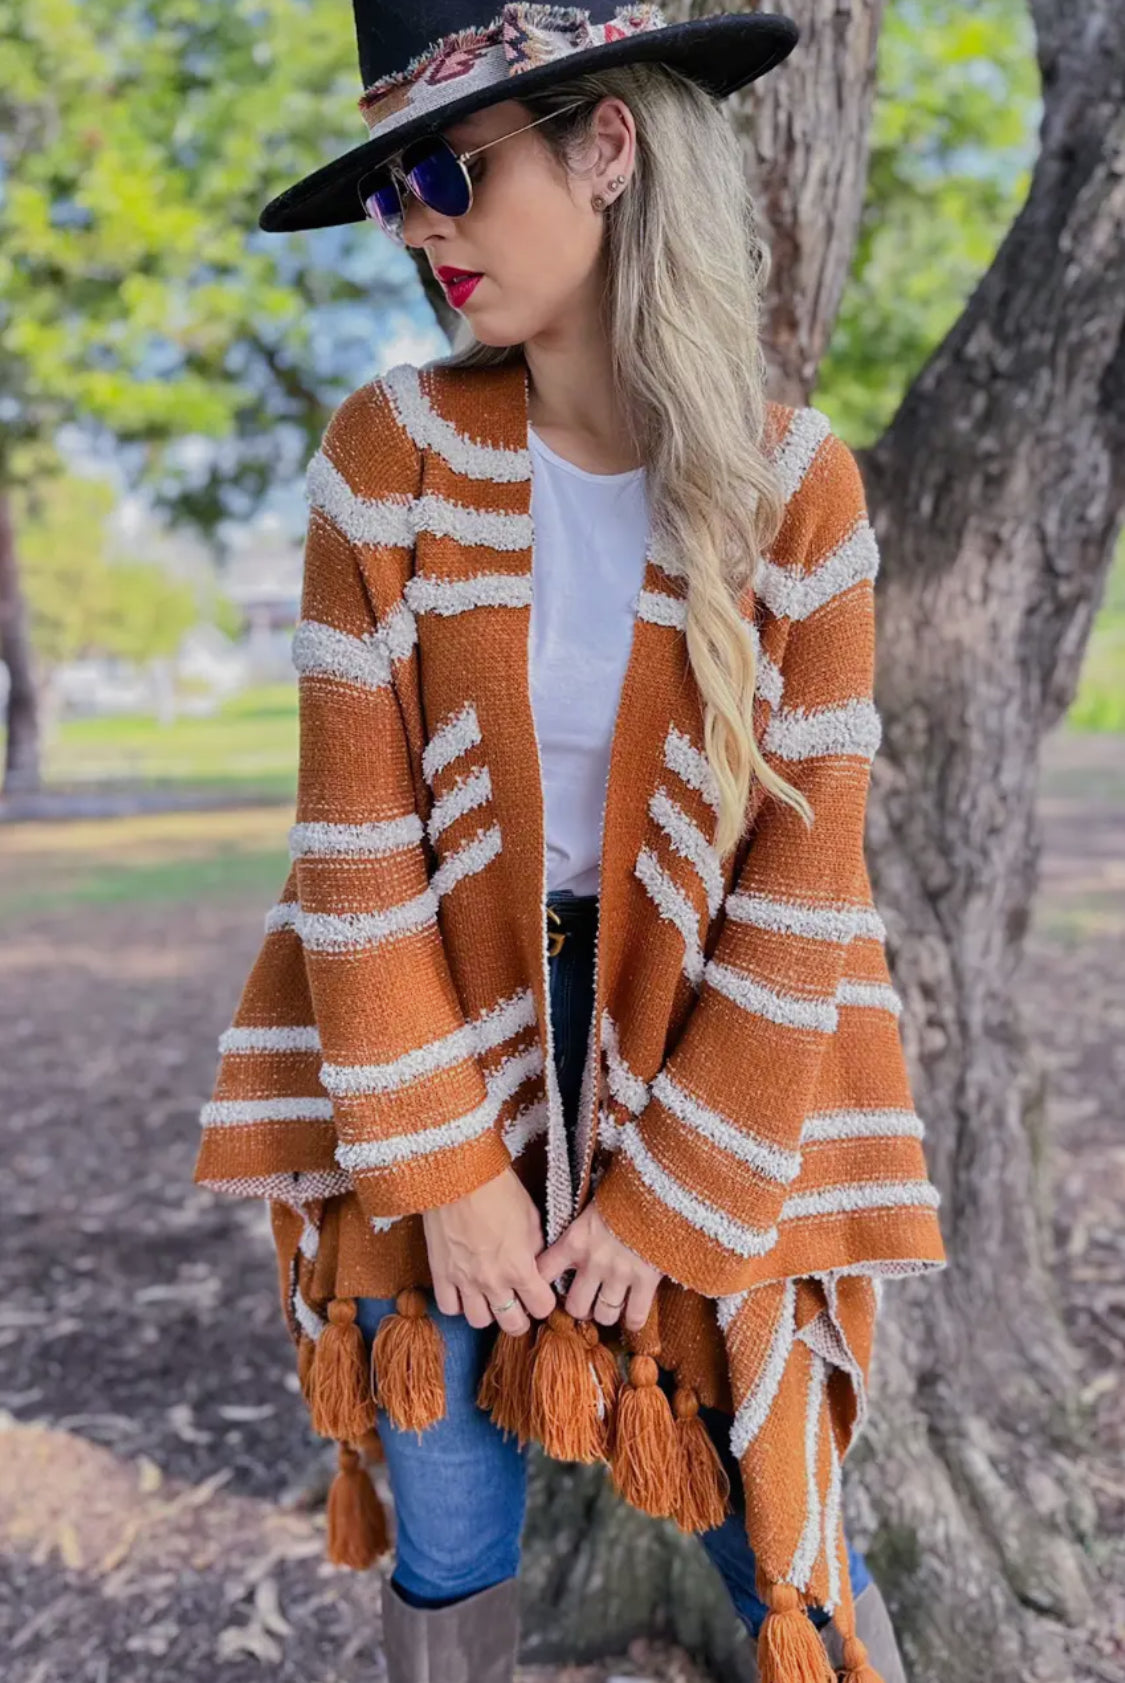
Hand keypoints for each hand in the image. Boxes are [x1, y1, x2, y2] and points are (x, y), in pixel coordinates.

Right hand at [422, 1167, 556, 1336]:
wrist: (458, 1174)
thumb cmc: (498, 1189)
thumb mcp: (531, 1217)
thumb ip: (535, 1248)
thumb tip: (536, 1265)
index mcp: (520, 1267)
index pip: (542, 1307)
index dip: (544, 1301)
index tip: (540, 1293)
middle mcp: (493, 1281)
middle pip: (512, 1325)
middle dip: (520, 1317)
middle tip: (519, 1304)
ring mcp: (464, 1280)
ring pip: (479, 1322)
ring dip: (488, 1312)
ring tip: (490, 1297)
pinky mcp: (440, 1273)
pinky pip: (448, 1308)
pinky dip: (458, 1304)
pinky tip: (464, 1290)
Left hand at [536, 1201, 661, 1333]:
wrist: (659, 1187)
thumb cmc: (624, 1192)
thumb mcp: (591, 1206)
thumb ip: (579, 1230)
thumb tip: (568, 1244)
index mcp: (575, 1240)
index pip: (544, 1272)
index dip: (542, 1284)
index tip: (549, 1286)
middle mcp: (593, 1262)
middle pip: (575, 1306)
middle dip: (581, 1307)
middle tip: (588, 1300)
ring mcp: (620, 1274)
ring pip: (604, 1315)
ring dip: (606, 1312)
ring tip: (610, 1303)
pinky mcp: (646, 1281)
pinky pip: (634, 1316)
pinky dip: (632, 1320)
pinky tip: (632, 1313)